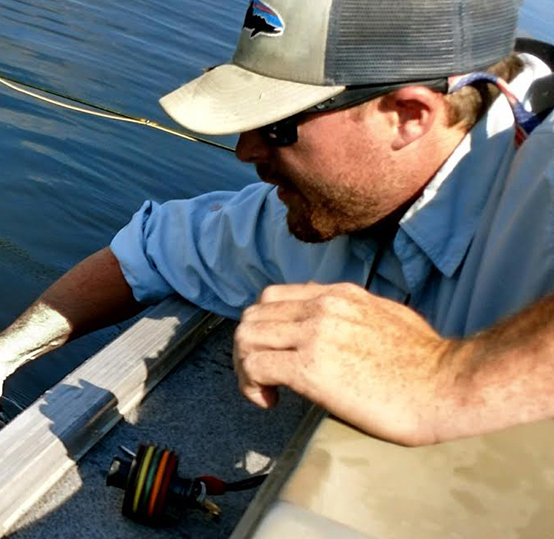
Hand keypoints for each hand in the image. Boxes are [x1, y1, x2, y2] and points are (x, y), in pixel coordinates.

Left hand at [233, 282, 458, 445]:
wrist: (449, 385)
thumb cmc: (427, 364)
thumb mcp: (387, 317)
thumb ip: (354, 315)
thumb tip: (339, 327)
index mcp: (339, 295)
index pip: (274, 298)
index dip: (264, 328)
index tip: (275, 353)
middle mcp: (322, 306)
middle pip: (253, 316)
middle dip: (249, 348)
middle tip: (263, 378)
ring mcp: (314, 333)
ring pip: (246, 337)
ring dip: (246, 366)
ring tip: (264, 390)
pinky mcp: (309, 366)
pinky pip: (254, 365)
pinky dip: (250, 384)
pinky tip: (269, 401)